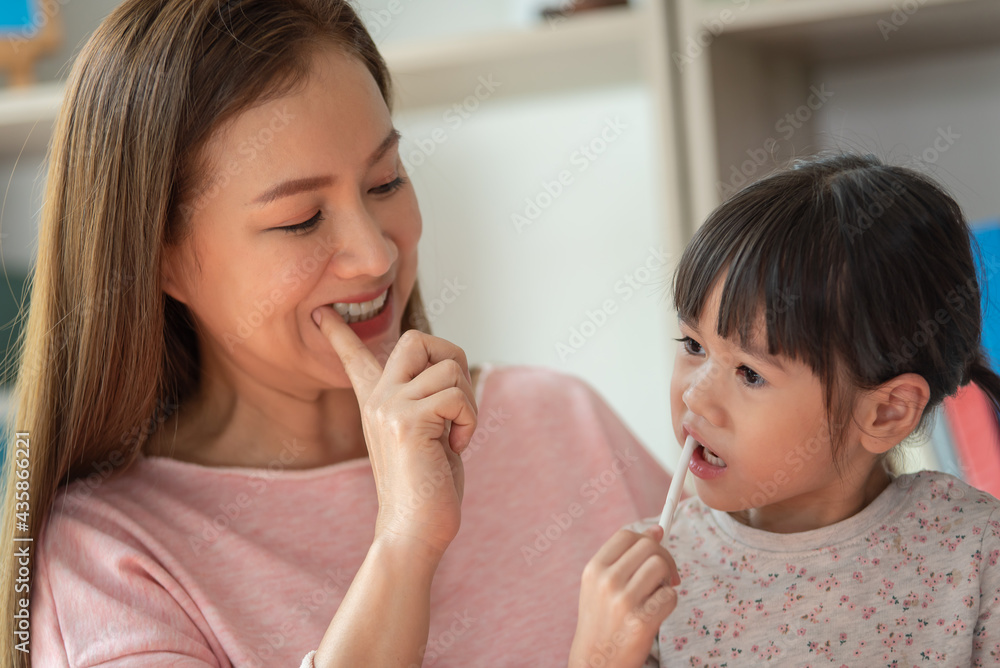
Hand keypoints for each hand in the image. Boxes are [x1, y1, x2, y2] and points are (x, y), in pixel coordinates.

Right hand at [314, 307, 476, 563]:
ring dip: (468, 401)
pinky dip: (470, 421)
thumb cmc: (428, 490)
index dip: (341, 334)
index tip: (323, 313)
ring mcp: (389, 407)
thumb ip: (427, 401)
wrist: (413, 533)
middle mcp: (377, 399)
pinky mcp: (408, 421)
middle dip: (452, 357)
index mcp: (377, 403)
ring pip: (449, 367)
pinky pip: (457, 396)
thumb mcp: (425, 435)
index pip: (356, 358)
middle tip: (456, 401)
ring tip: (456, 435)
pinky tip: (457, 446)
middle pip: (417, 338)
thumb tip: (447, 371)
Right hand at [569, 525, 678, 667]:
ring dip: (666, 579)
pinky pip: (670, 596)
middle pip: (649, 546)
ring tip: (657, 593)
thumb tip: (657, 530)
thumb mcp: (599, 585)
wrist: (595, 660)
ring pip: (661, 566)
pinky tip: (656, 612)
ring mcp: (623, 601)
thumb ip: (624, 558)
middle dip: (664, 557)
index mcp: (594, 569)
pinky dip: (669, 602)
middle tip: (665, 575)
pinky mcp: (641, 621)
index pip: (626, 535)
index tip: (655, 548)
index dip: (646, 538)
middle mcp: (606, 581)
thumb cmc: (601, 620)